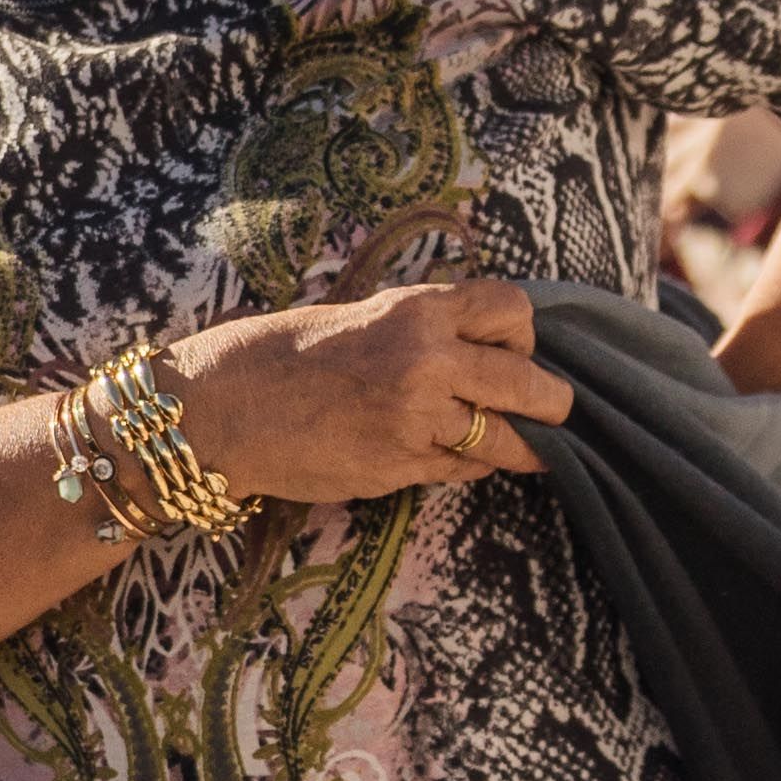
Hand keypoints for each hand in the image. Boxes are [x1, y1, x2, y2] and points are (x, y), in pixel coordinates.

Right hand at [166, 280, 571, 505]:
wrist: (226, 406)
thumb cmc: (285, 353)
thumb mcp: (363, 315)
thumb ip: (423, 329)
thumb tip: (482, 348)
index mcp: (417, 310)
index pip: (514, 313)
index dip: (523, 337)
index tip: (513, 351)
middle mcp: (427, 360)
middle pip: (531, 386)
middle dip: (552, 405)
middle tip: (555, 413)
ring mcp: (416, 419)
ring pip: (506, 441)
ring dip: (517, 447)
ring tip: (518, 448)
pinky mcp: (400, 466)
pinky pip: (462, 470)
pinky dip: (466, 466)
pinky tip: (448, 456)